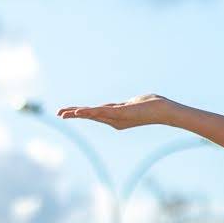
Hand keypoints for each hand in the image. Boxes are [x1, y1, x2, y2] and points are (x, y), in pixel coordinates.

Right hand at [57, 94, 177, 129]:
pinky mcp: (122, 113)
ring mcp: (118, 117)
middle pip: (90, 116)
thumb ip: (128, 105)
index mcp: (116, 117)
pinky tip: (80, 112)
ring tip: (65, 114)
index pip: (95, 114)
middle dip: (74, 114)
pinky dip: (90, 112)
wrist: (165, 110)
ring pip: (94, 115)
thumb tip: (129, 103)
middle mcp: (115, 120)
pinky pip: (103, 112)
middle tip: (59, 114)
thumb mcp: (136, 104)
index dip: (81, 113)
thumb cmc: (153, 106)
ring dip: (78, 113)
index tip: (68, 112)